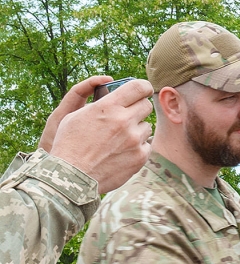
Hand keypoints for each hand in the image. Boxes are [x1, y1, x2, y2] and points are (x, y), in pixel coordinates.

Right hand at [47, 77, 153, 193]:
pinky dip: (137, 147)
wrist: (72, 176)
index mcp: (108, 107)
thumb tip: (114, 95)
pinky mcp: (140, 156)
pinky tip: (122, 152)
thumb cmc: (69, 144)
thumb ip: (99, 104)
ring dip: (136, 130)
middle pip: (146, 106)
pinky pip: (146, 145)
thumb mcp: (76, 115)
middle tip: (128, 116)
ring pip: (146, 126)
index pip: (138, 87)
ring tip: (119, 139)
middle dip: (138, 108)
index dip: (143, 87)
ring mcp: (134, 139)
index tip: (142, 90)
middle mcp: (124, 121)